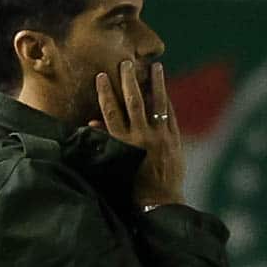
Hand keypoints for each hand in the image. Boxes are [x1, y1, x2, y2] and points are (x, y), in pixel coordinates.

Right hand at [90, 58, 185, 204]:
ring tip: (156, 67)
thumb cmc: (131, 186)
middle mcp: (141, 136)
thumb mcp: (113, 163)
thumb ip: (105, 140)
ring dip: (156, 84)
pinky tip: (166, 89)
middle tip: (126, 63)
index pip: (111, 111)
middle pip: (134, 102)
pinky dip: (168, 101)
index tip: (101, 76)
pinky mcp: (175, 141)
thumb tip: (92, 122)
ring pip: (158, 104)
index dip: (105, 92)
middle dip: (129, 81)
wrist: (159, 203)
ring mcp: (160, 137)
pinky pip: (171, 116)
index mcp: (122, 142)